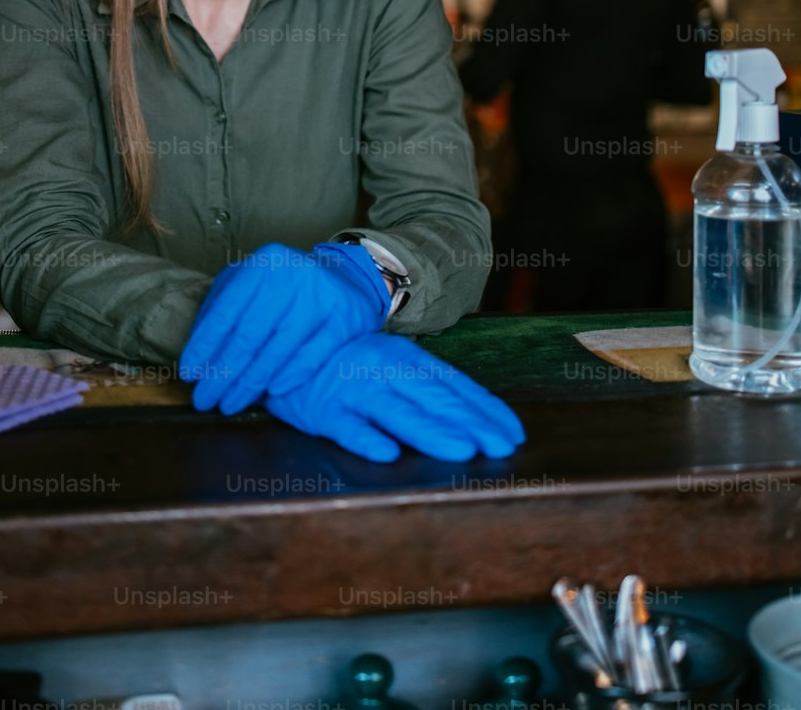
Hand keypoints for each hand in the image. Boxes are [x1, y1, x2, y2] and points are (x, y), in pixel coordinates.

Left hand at [179, 241, 390, 413]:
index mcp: (264, 263)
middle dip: (223, 372)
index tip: (189, 374)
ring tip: (230, 404)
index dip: (205, 345)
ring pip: (278, 348)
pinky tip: (272, 392)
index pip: (227, 310)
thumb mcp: (253, 283)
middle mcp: (293, 275)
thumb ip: (223, 306)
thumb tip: (197, 352)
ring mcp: (321, 296)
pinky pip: (313, 354)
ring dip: (250, 382)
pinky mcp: (344, 318)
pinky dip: (291, 375)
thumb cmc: (287, 288)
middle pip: (250, 334)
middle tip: (205, 399)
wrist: (346, 280)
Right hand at [263, 331, 526, 462]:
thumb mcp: (390, 363)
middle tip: (500, 447)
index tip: (514, 433)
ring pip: (397, 412)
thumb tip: (474, 417)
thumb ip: (426, 387)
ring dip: (430, 431)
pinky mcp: (323, 411)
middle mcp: (384, 370)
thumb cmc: (348, 360)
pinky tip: (387, 454)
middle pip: (433, 398)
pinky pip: (347, 426)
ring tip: (461, 451)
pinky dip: (366, 438)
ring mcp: (354, 390)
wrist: (286, 346)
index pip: (454, 385)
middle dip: (470, 423)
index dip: (485, 408)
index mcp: (405, 357)